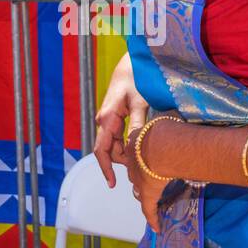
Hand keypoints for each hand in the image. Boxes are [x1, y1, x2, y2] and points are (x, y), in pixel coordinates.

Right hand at [93, 51, 148, 187]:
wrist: (131, 64)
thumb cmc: (136, 79)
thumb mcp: (141, 102)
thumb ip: (137, 124)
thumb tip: (136, 147)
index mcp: (108, 118)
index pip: (102, 150)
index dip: (106, 169)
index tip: (112, 184)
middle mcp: (104, 120)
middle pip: (110, 150)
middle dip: (123, 160)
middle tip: (144, 165)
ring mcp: (108, 119)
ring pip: (115, 144)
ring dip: (127, 151)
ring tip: (145, 154)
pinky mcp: (114, 118)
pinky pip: (118, 136)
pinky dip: (127, 143)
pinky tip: (139, 145)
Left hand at [124, 122, 170, 231]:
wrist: (164, 145)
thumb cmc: (169, 128)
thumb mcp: (169, 116)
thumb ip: (173, 114)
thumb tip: (182, 105)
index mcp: (138, 139)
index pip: (137, 149)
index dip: (142, 154)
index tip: (148, 156)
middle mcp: (135, 160)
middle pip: (135, 169)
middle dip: (140, 172)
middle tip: (149, 175)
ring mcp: (140, 178)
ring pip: (140, 187)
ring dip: (145, 191)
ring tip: (151, 198)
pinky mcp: (149, 194)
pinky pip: (149, 210)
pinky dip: (153, 219)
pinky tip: (157, 228)